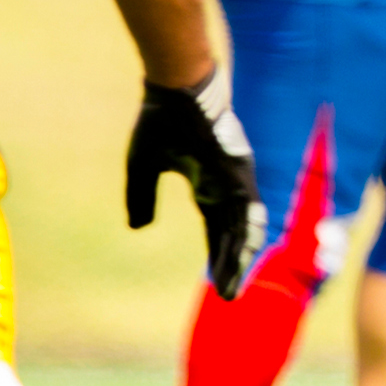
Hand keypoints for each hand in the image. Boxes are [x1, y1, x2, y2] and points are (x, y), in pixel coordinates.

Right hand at [126, 64, 264, 300]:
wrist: (175, 88)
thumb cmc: (161, 121)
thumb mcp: (143, 167)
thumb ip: (142, 197)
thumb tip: (138, 229)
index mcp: (207, 185)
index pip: (216, 229)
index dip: (217, 255)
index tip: (215, 283)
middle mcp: (227, 186)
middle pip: (233, 234)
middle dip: (231, 265)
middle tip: (229, 296)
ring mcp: (236, 178)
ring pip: (243, 227)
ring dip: (238, 257)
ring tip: (232, 287)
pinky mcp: (239, 171)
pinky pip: (247, 208)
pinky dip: (245, 233)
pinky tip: (243, 256)